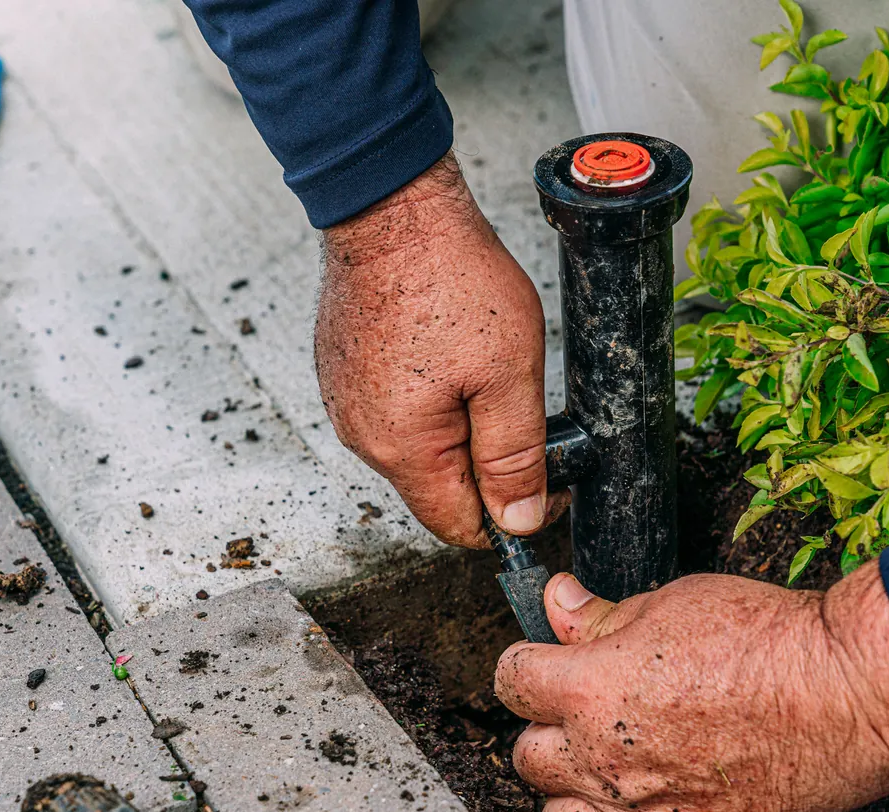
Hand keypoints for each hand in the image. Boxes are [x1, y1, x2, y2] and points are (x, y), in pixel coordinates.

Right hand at [316, 153, 547, 547]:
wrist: (392, 208)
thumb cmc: (447, 277)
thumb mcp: (508, 375)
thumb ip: (516, 456)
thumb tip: (519, 520)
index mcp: (402, 448)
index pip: (458, 526)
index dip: (510, 514)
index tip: (545, 479)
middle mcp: (363, 435)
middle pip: (437, 488)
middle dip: (485, 463)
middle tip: (516, 401)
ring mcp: (346, 402)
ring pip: (417, 448)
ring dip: (457, 426)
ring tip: (480, 366)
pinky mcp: (343, 372)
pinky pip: (394, 409)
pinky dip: (428, 397)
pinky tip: (447, 351)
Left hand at [494, 562, 888, 811]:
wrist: (849, 694)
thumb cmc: (769, 640)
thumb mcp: (673, 602)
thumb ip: (602, 616)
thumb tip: (557, 602)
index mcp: (589, 689)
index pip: (511, 680)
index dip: (528, 665)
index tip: (547, 662)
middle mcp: (601, 758)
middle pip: (526, 754)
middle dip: (546, 728)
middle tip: (582, 709)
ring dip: (566, 790)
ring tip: (597, 764)